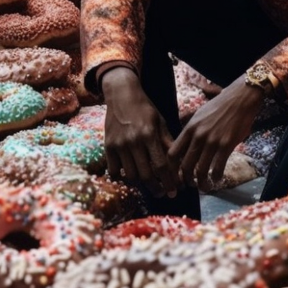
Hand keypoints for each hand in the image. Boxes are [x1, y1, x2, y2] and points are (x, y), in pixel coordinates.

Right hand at [102, 67, 178, 198]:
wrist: (121, 95)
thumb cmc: (145, 108)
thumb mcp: (160, 122)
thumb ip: (168, 142)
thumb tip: (179, 163)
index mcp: (149, 135)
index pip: (161, 165)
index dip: (169, 181)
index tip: (175, 190)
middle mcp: (133, 141)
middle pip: (145, 175)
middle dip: (156, 188)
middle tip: (163, 193)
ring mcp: (119, 145)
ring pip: (130, 175)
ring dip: (141, 184)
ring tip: (150, 185)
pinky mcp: (108, 147)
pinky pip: (114, 170)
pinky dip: (123, 177)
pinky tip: (132, 177)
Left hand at [169, 75, 263, 191]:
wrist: (241, 98)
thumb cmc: (221, 105)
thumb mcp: (200, 114)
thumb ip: (191, 129)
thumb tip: (185, 143)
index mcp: (190, 128)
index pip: (173, 153)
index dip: (172, 168)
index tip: (175, 175)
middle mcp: (198, 136)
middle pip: (185, 165)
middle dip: (186, 180)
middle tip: (190, 185)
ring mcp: (212, 141)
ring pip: (201, 170)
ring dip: (201, 183)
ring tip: (204, 187)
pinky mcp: (227, 145)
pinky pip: (218, 168)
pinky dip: (216, 178)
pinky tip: (218, 179)